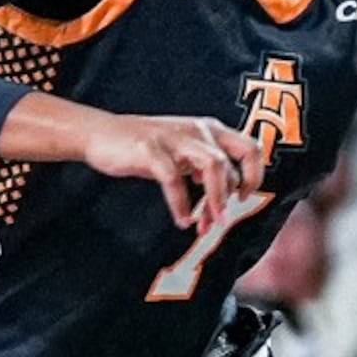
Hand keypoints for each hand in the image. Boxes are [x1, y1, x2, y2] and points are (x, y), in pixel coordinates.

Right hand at [79, 112, 267, 227]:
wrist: (101, 134)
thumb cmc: (146, 148)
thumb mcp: (183, 154)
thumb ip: (205, 170)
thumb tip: (225, 200)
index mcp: (209, 129)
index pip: (250, 147)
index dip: (254, 175)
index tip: (243, 197)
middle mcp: (198, 130)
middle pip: (236, 156)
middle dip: (235, 192)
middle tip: (224, 220)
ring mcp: (174, 138)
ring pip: (212, 165)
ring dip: (213, 200)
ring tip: (205, 226)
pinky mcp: (151, 149)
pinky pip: (174, 179)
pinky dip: (180, 204)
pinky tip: (181, 219)